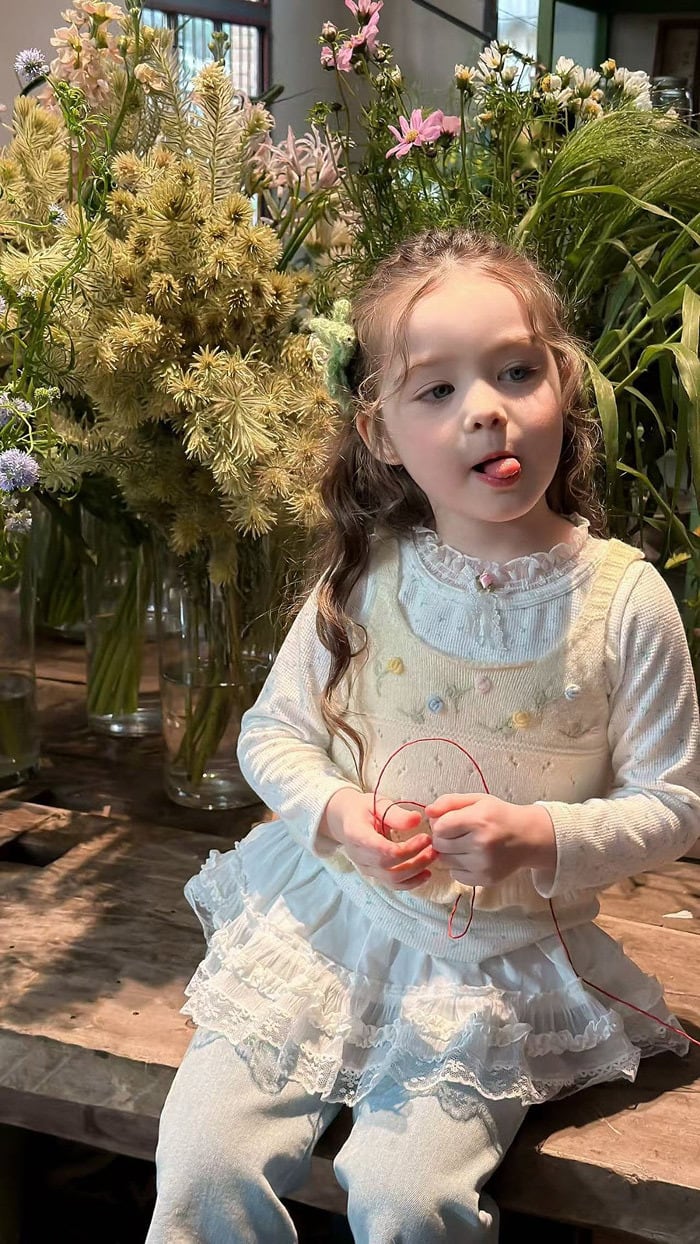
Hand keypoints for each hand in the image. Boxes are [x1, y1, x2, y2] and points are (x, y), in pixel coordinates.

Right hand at [321, 788, 437, 889]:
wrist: (345, 820)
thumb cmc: (362, 809)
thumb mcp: (377, 803)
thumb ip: (396, 814)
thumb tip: (417, 820)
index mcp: (356, 835)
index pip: (382, 850)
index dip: (406, 849)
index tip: (425, 837)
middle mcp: (359, 856)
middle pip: (389, 868)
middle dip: (415, 860)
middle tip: (433, 847)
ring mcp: (365, 868)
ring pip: (392, 880)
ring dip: (416, 872)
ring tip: (432, 857)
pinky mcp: (373, 874)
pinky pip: (393, 885)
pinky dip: (411, 882)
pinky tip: (426, 874)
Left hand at [424, 793, 555, 886]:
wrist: (528, 837)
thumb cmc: (499, 816)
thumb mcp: (476, 800)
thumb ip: (449, 802)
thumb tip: (427, 812)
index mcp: (479, 820)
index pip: (440, 827)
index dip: (439, 824)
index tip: (449, 822)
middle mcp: (481, 844)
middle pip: (439, 845)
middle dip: (443, 838)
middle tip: (457, 833)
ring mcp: (483, 865)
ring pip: (445, 861)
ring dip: (450, 852)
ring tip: (465, 844)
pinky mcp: (485, 879)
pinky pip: (455, 875)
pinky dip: (458, 866)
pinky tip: (471, 856)